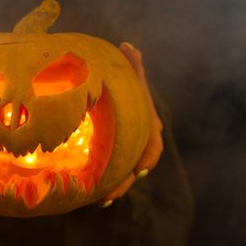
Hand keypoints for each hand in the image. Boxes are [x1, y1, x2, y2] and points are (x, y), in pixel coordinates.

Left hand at [100, 42, 163, 207]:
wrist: (122, 102)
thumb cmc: (127, 89)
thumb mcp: (130, 78)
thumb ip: (131, 65)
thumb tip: (127, 45)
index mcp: (147, 124)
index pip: (152, 144)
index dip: (148, 157)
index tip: (140, 170)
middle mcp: (141, 141)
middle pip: (137, 166)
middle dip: (125, 181)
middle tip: (110, 194)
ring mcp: (129, 151)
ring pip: (125, 175)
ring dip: (115, 188)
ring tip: (101, 201)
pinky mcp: (116, 157)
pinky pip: (114, 174)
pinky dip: (107, 186)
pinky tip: (94, 197)